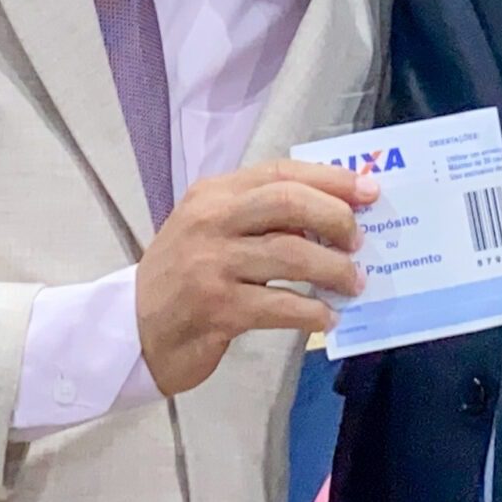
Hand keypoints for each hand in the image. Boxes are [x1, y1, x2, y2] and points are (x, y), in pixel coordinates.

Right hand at [136, 159, 377, 395]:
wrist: (131, 328)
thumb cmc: (181, 276)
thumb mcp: (209, 230)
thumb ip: (257, 218)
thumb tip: (330, 217)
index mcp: (213, 194)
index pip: (280, 173)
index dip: (330, 180)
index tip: (369, 191)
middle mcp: (211, 221)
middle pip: (288, 203)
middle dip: (336, 218)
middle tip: (358, 241)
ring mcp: (212, 264)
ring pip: (291, 254)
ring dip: (333, 270)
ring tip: (353, 283)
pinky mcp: (218, 308)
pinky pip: (280, 305)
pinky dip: (312, 311)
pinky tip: (325, 317)